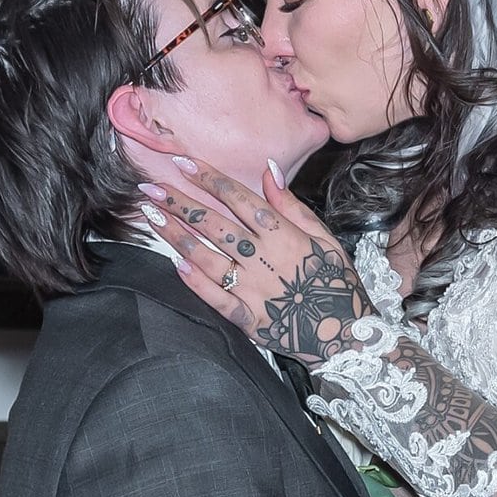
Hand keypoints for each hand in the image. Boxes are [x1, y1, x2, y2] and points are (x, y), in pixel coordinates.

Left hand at [138, 159, 374, 365]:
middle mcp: (263, 258)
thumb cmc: (336, 282)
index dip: (208, 178)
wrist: (347, 333)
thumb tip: (268, 170)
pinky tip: (175, 264)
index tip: (181, 162)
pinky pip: (216, 298)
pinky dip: (195, 281)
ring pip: (207, 256)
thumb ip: (291, 205)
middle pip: (214, 224)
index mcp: (282, 234)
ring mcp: (252, 289)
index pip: (238, 198)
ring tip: (151, 217)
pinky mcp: (247, 318)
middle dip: (180, 203)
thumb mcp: (324, 237)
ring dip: (176, 235)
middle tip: (150, 188)